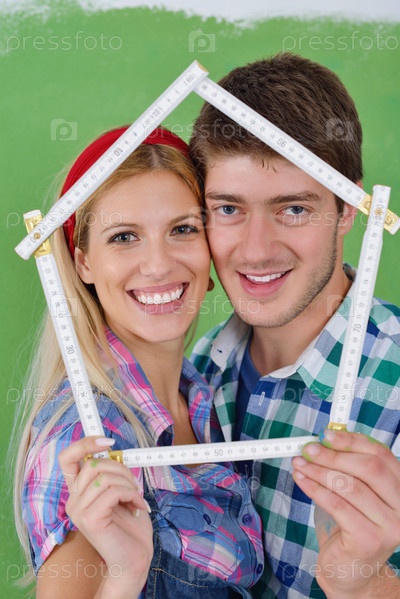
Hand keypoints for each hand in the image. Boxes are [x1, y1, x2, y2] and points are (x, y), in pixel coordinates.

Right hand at [59, 436, 152, 595]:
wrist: (134, 559)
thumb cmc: (130, 526)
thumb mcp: (120, 491)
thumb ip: (110, 474)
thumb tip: (112, 451)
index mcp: (79, 491)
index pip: (67, 458)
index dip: (85, 444)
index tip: (108, 441)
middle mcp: (73, 500)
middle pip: (93, 464)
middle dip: (121, 470)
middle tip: (134, 487)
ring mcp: (78, 511)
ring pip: (105, 477)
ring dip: (129, 484)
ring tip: (136, 499)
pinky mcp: (90, 519)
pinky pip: (112, 492)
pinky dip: (131, 495)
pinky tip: (138, 507)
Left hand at [292, 430, 399, 597]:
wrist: (352, 571)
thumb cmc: (352, 525)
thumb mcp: (356, 492)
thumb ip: (348, 466)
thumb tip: (323, 440)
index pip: (381, 454)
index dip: (352, 440)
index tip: (326, 435)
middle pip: (369, 468)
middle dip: (334, 455)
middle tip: (309, 449)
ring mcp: (389, 526)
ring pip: (350, 486)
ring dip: (319, 471)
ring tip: (299, 463)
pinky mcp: (369, 540)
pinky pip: (337, 505)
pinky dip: (315, 489)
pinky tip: (301, 480)